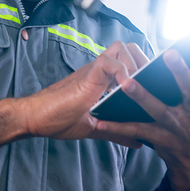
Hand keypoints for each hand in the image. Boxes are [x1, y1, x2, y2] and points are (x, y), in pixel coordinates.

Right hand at [16, 41, 149, 140]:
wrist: (35, 118)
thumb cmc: (58, 119)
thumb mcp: (94, 127)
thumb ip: (116, 131)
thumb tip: (137, 141)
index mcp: (103, 80)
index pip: (129, 60)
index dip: (143, 67)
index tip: (154, 84)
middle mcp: (100, 72)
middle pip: (129, 48)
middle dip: (144, 62)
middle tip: (149, 84)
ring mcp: (93, 71)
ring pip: (121, 49)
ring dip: (134, 65)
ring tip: (137, 86)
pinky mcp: (87, 75)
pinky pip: (108, 62)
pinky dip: (121, 72)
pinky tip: (124, 88)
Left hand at [93, 34, 189, 190]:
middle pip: (189, 92)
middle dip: (180, 73)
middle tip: (170, 53)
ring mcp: (175, 127)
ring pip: (156, 109)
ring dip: (139, 94)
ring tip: (123, 81)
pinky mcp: (157, 137)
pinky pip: (134, 130)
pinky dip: (115, 126)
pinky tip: (98, 119)